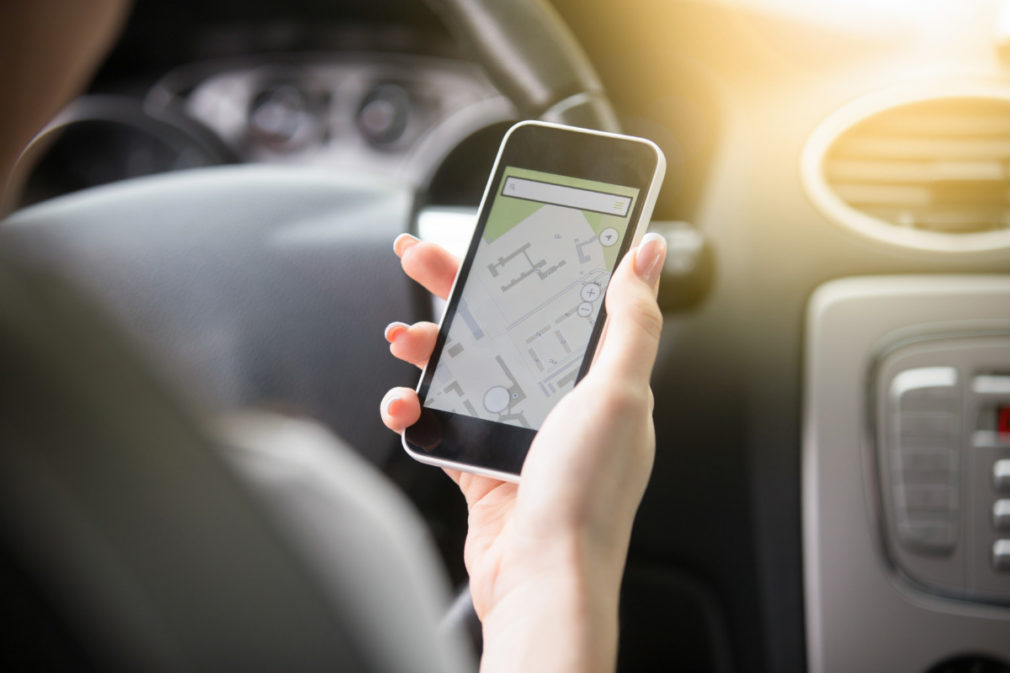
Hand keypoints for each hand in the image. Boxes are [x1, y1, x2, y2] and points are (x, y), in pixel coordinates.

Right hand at [380, 232, 666, 672]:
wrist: (542, 578)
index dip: (521, 264)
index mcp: (595, 377)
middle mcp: (557, 400)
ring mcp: (516, 431)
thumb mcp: (618, 394)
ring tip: (403, 340)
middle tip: (418, 256)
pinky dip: (414, 411)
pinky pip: (440, 422)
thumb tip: (646, 258)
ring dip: (427, 348)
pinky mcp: (481, 463)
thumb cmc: (586, 495)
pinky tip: (404, 407)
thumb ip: (632, 322)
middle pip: (499, 326)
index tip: (490, 234)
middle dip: (456, 289)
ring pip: (462, 369)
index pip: (555, 302)